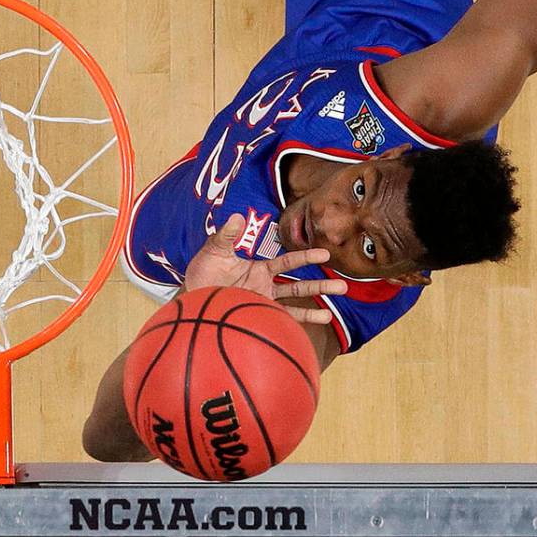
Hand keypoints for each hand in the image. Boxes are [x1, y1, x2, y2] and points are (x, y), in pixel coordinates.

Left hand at [184, 214, 346, 323]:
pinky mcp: (259, 315)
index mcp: (259, 268)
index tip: (324, 254)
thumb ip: (227, 236)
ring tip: (335, 307)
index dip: (305, 258)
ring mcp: (264, 302)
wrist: (192, 298)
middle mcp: (266, 285)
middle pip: (299, 284)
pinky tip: (320, 320)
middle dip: (320, 284)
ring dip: (315, 303)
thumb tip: (237, 216)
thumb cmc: (202, 273)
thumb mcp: (214, 251)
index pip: (287, 261)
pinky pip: (283, 319)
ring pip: (295, 302)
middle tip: (344, 284)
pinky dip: (301, 320)